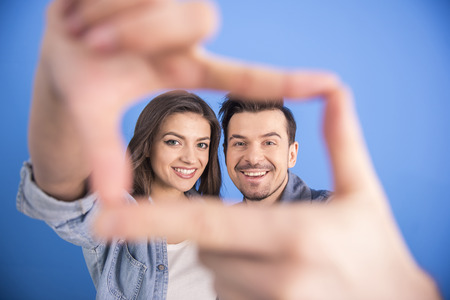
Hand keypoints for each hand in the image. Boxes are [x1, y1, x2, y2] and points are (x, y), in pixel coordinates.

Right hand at [37, 0, 337, 203]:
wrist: (56, 46)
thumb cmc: (82, 82)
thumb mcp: (91, 117)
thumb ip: (105, 156)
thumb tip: (109, 204)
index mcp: (185, 69)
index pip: (244, 76)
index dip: (285, 80)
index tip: (329, 84)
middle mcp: (186, 35)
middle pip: (200, 18)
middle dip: (145, 32)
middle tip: (96, 45)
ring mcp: (168, 3)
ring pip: (170, 1)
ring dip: (116, 20)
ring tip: (83, 33)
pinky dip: (100, 1)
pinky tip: (77, 12)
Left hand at [94, 81, 440, 298]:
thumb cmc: (376, 248)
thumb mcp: (361, 193)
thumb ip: (341, 142)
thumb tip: (335, 90)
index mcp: (295, 235)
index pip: (207, 224)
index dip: (153, 220)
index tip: (106, 219)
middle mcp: (278, 277)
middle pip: (208, 250)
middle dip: (221, 238)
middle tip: (268, 236)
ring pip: (218, 278)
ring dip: (234, 265)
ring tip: (284, 264)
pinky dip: (241, 286)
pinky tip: (279, 283)